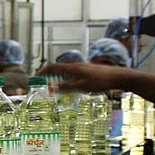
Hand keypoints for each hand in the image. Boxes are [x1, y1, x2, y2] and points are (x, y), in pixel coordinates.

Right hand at [38, 63, 154, 102]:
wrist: (119, 77)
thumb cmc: (101, 82)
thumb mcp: (82, 87)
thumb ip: (66, 87)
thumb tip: (52, 87)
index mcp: (72, 68)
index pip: (52, 67)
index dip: (42, 72)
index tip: (35, 78)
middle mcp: (76, 65)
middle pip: (58, 68)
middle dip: (49, 76)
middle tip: (43, 84)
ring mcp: (82, 67)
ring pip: (66, 72)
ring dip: (58, 78)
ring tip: (56, 88)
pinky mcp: (88, 71)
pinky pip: (73, 74)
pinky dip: (67, 79)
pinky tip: (70, 88)